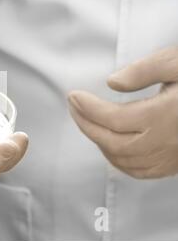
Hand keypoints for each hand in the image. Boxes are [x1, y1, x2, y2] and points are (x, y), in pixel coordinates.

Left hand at [68, 47, 177, 178]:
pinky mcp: (176, 163)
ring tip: (86, 121)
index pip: (113, 118)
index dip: (87, 108)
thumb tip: (112, 82)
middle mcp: (166, 141)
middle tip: (74, 107)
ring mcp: (172, 156)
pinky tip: (110, 145)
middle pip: (111, 142)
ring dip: (98, 142)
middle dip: (86, 125)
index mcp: (165, 115)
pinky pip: (140, 171)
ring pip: (123, 160)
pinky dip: (118, 160)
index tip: (73, 96)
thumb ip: (145, 70)